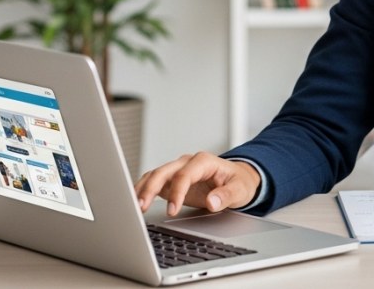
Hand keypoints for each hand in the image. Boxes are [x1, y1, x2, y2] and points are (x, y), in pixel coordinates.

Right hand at [134, 152, 261, 216]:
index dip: (176, 192)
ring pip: (154, 175)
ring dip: (142, 190)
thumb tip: (212, 202)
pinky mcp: (171, 180)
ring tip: (133, 207)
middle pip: (163, 172)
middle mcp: (187, 162)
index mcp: (203, 161)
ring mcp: (177, 170)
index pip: (184, 175)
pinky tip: (134, 203)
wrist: (237, 179)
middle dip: (150, 189)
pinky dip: (142, 191)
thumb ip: (227, 195)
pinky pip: (153, 182)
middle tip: (141, 208)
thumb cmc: (238, 182)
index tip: (172, 210)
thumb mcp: (240, 189)